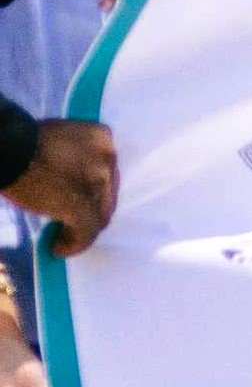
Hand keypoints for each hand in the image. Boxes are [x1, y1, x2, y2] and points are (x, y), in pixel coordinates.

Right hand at [12, 120, 116, 254]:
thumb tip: (73, 184)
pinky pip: (86, 232)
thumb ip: (75, 158)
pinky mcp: (81, 205)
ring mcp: (97, 182)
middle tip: (73, 222)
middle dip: (92, 210)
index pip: (107, 171)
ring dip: (82, 229)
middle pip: (106, 194)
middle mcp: (107, 158)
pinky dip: (74, 244)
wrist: (6, 148)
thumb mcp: (59, 140)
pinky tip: (59, 248)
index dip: (96, 190)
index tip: (83, 198)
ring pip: (99, 214)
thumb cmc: (23, 143)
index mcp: (102, 138)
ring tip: (63, 238)